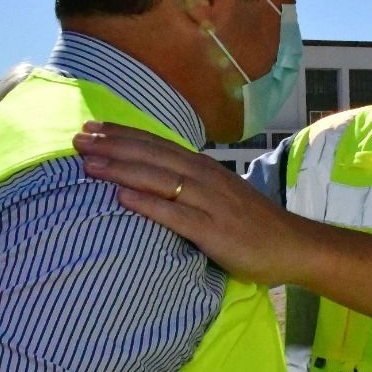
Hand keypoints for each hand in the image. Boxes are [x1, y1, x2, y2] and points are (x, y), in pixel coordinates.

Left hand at [73, 122, 303, 286]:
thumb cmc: (252, 224)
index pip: (157, 145)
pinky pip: (176, 215)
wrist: (293, 245)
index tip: (91, 126)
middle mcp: (205, 178)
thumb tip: (152, 179)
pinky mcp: (214, 232)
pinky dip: (148, 204)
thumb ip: (189, 185)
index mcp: (204, 168)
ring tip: (89, 163)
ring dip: (122, 169)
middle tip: (77, 138)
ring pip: (159, 180)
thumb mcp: (218, 195)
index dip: (123, 135)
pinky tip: (122, 198)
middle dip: (113, 146)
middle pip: (152, 156)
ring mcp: (210, 204)